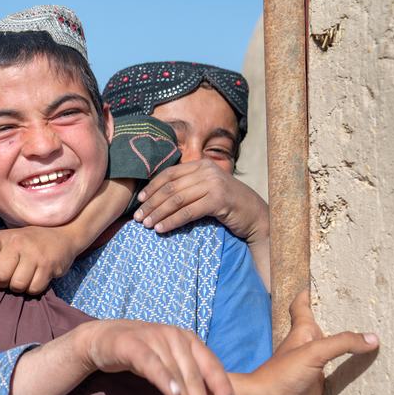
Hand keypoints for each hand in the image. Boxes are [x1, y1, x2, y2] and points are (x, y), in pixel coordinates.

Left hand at [0, 227, 78, 293]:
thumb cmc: (25, 243)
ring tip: (23, 277)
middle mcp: (16, 243)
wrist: (61, 236)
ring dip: (19, 287)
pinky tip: (35, 278)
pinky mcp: (49, 266)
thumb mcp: (2, 241)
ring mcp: (34, 254)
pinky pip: (34, 289)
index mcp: (0, 238)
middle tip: (10, 275)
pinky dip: (33, 288)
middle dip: (2, 282)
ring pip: (17, 285)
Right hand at [75, 320, 234, 394]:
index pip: (211, 365)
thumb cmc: (137, 354)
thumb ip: (185, 374)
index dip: (222, 388)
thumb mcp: (167, 360)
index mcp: (187, 340)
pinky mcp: (132, 345)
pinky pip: (152, 364)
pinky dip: (164, 379)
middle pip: (194, 377)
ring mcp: (154, 338)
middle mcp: (174, 336)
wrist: (100, 339)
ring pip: (176, 376)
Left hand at [134, 159, 269, 240]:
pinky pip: (188, 212)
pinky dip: (172, 221)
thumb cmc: (227, 205)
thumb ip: (187, 186)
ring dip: (158, 214)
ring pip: (177, 200)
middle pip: (170, 187)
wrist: (256, 215)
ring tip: (146, 225)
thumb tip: (156, 196)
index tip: (140, 201)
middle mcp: (207, 171)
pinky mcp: (218, 200)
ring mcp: (214, 184)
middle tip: (138, 218)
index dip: (152, 187)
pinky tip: (161, 229)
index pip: (169, 173)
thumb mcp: (206, 189)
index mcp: (201, 165)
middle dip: (152, 203)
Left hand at [240, 291, 379, 394]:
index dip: (306, 295)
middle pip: (321, 327)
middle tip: (354, 310)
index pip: (302, 308)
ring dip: (344, 344)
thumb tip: (372, 338)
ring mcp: (312, 365)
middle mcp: (307, 346)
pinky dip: (348, 367)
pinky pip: (337, 372)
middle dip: (334, 318)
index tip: (312, 285)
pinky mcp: (317, 382)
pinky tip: (361, 368)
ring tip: (366, 337)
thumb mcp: (313, 352)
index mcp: (302, 333)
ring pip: (331, 350)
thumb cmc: (281, 374)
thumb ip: (342, 343)